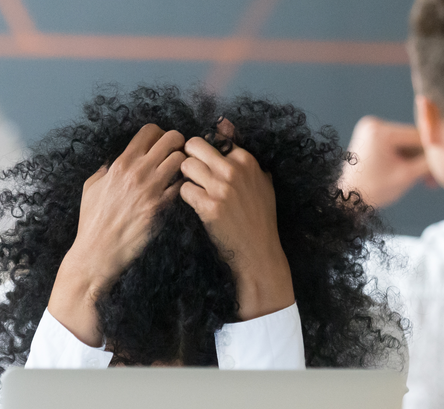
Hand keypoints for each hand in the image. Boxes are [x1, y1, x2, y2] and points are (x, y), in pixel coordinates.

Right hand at [48, 123, 186, 345]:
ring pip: (181, 160)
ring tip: (180, 174)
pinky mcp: (161, 208)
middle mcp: (138, 172)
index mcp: (121, 163)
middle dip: (178, 143)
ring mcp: (151, 189)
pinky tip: (179, 192)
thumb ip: (104, 171)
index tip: (161, 143)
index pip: (149, 131)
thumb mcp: (91, 188)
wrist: (98, 252)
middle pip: (171, 139)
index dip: (160, 133)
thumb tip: (113, 162)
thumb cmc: (92, 222)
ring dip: (184, 164)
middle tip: (177, 154)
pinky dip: (183, 186)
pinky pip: (181, 187)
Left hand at [180, 120, 293, 320]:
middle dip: (189, 158)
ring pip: (185, 166)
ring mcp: (221, 189)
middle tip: (193, 175)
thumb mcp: (260, 179)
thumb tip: (224, 122)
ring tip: (196, 191)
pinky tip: (196, 206)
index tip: (206, 165)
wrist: (258, 251)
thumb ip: (240, 149)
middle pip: (193, 146)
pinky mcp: (209, 207)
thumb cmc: (258, 215)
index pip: (213, 138)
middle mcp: (234, 170)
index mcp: (246, 160)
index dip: (204, 152)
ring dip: (185, 178)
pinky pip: (184, 190)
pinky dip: (185, 198)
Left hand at [338, 116, 430, 207]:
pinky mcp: (370, 136)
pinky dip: (404, 158)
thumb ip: (428, 162)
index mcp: (380, 131)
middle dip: (424, 159)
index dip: (434, 152)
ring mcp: (371, 129)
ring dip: (416, 160)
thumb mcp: (406, 176)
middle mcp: (374, 124)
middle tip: (435, 180)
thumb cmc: (373, 190)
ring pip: (406, 143)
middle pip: (412, 139)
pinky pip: (395, 145)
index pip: (418, 136)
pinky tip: (416, 173)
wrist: (347, 200)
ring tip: (427, 181)